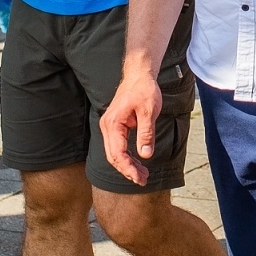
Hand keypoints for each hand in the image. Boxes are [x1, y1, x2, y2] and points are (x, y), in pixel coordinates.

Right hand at [99, 69, 163, 186]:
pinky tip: (137, 162)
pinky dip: (126, 157)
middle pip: (113, 156)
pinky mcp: (115, 127)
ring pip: (114, 153)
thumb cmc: (144, 90)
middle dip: (127, 170)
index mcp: (113, 123)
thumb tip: (145, 154)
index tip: (140, 177)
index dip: (128, 168)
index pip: (117, 153)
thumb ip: (146, 133)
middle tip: (143, 180)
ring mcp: (109, 127)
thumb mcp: (148, 112)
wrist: (139, 75)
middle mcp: (107, 126)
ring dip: (127, 165)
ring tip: (142, 174)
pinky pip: (117, 146)